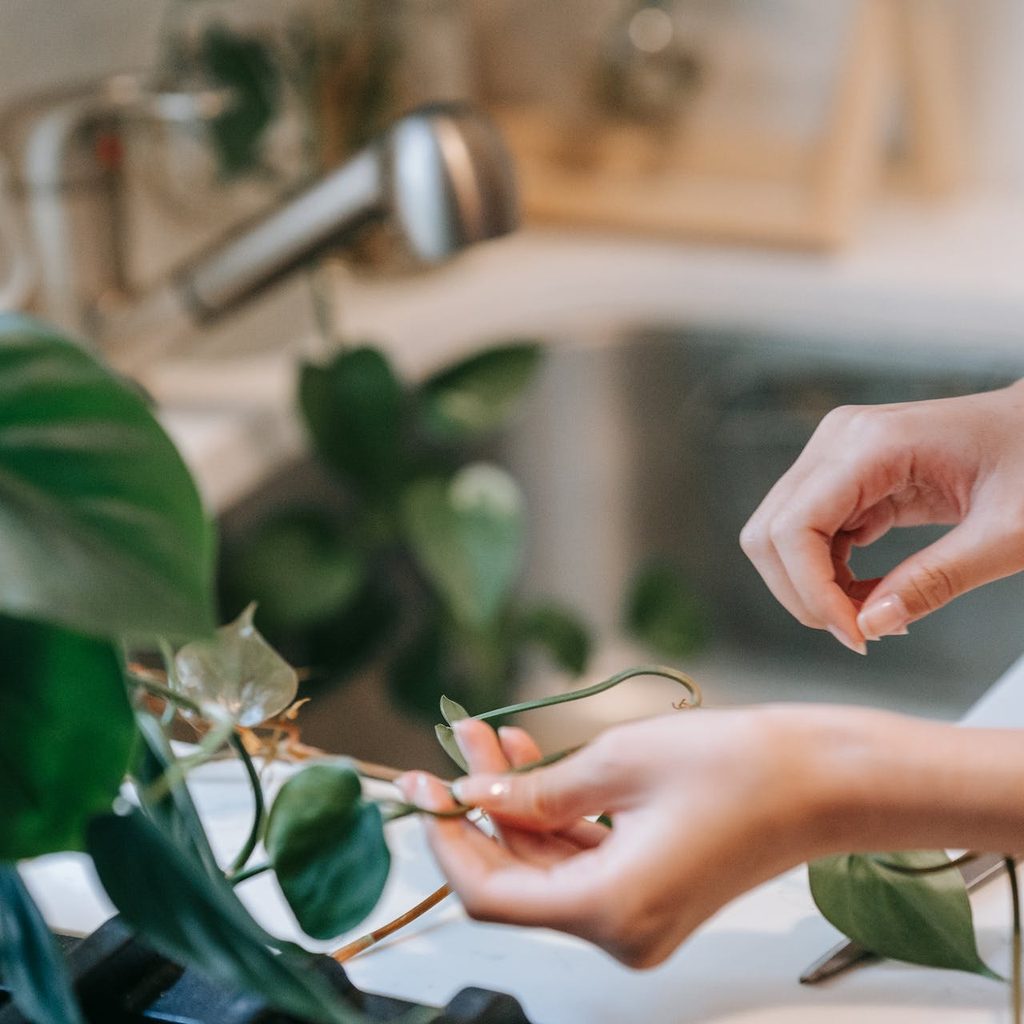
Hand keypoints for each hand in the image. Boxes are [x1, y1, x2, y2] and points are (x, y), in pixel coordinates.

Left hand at [398, 710, 830, 967]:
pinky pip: (583, 860)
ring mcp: (638, 916)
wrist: (823, 778)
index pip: (490, 894)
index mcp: (609, 911)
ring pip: (548, 865)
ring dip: (517, 805)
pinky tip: (534, 763)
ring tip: (494, 738)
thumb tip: (474, 799)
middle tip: (461, 744)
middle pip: (518, 876)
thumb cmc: (738, 767)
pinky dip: (554, 815)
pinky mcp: (652, 891)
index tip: (423, 788)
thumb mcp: (617, 763)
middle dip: (482, 808)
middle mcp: (620, 931)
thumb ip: (534, 791)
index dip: (448, 840)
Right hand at [739, 381, 1023, 651]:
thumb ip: (936, 580)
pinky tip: (871, 593)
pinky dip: (827, 576)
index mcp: (872, 442)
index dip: (811, 591)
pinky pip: (807, 537)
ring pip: (779, 538)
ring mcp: (835, 457)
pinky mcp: (843, 477)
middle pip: (770, 533)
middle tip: (860, 632)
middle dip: (802, 593)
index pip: (795, 527)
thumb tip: (870, 625)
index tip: (857, 636)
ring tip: (875, 613)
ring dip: (813, 588)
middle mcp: (838, 441)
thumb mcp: (1006, 532)